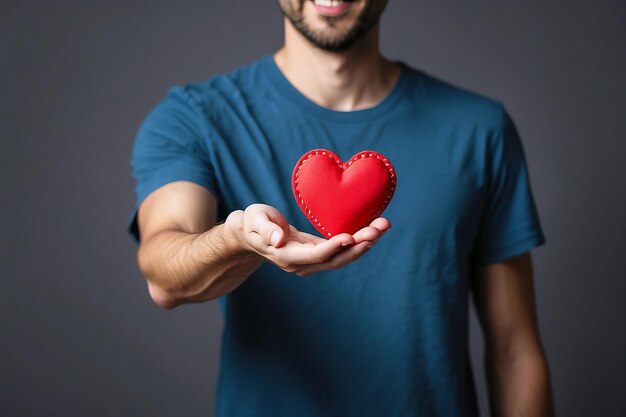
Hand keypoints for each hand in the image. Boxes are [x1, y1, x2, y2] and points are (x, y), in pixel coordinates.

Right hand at [224, 203, 390, 276]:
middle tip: (379, 229)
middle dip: (359, 245)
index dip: (334, 247)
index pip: (316, 255)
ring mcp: (311, 261)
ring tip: (383, 226)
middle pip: (336, 259)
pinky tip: (373, 229)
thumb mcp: (254, 220)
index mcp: (287, 256)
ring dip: (364, 243)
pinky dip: (358, 241)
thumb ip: (265, 230)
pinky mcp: (318, 254)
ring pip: (343, 256)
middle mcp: (302, 264)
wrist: (250, 234)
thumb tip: (278, 240)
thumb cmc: (251, 223)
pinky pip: (342, 250)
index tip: (351, 235)